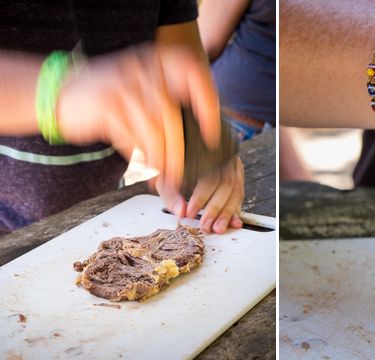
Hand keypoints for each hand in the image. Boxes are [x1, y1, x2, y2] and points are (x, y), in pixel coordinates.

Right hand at [56, 43, 220, 199]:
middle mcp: (142, 68)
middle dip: (179, 151)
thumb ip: (167, 102)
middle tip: (182, 173)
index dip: (208, 101)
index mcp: (156, 60)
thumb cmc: (108, 96)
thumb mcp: (140, 85)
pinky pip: (133, 138)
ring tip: (166, 179)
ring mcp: (123, 85)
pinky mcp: (107, 105)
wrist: (57, 92)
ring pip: (154, 131)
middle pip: (172, 116)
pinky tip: (146, 171)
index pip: (193, 72)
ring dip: (162, 161)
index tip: (212, 130)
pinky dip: (142, 160)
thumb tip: (200, 139)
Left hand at [157, 156, 244, 233]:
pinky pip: (240, 195)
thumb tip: (181, 212)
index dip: (201, 197)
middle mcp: (225, 158)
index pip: (208, 176)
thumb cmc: (173, 166)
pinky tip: (234, 222)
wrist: (182, 152)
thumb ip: (171, 194)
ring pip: (236, 191)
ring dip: (227, 213)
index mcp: (207, 153)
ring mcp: (234, 166)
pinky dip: (235, 210)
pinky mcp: (237, 177)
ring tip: (218, 228)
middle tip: (205, 226)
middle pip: (226, 185)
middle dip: (216, 209)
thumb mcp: (165, 177)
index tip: (190, 212)